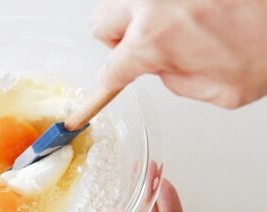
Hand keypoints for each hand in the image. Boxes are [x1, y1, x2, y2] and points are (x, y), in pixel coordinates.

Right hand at [92, 0, 266, 107]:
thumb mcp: (222, 92)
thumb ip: (177, 84)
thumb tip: (163, 70)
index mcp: (155, 39)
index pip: (110, 68)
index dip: (112, 82)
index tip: (113, 82)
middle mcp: (150, 3)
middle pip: (101, 25)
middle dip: (116, 42)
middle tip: (141, 49)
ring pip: (119, 2)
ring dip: (133, 18)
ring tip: (166, 27)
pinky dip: (158, 5)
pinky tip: (184, 11)